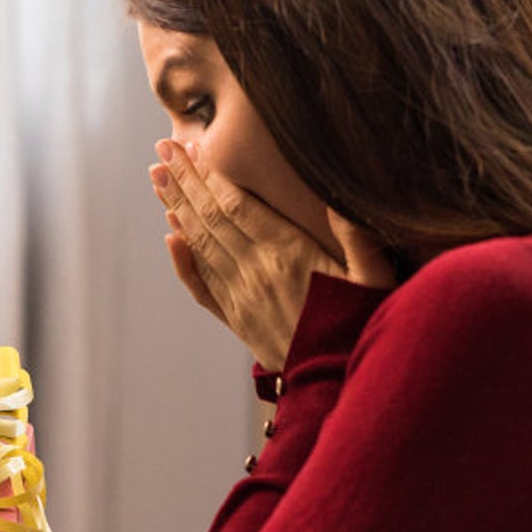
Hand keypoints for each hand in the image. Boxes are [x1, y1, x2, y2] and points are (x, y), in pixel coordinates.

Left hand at [150, 140, 393, 368]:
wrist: (338, 383)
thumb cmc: (363, 324)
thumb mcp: (373, 277)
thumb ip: (356, 236)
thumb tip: (335, 195)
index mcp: (287, 255)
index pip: (237, 205)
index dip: (211, 175)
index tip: (192, 149)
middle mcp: (255, 273)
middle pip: (210, 218)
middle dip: (185, 181)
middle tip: (161, 149)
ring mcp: (241, 297)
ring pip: (200, 245)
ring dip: (177, 209)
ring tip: (158, 178)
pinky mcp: (237, 319)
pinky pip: (202, 286)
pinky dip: (183, 260)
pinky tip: (169, 238)